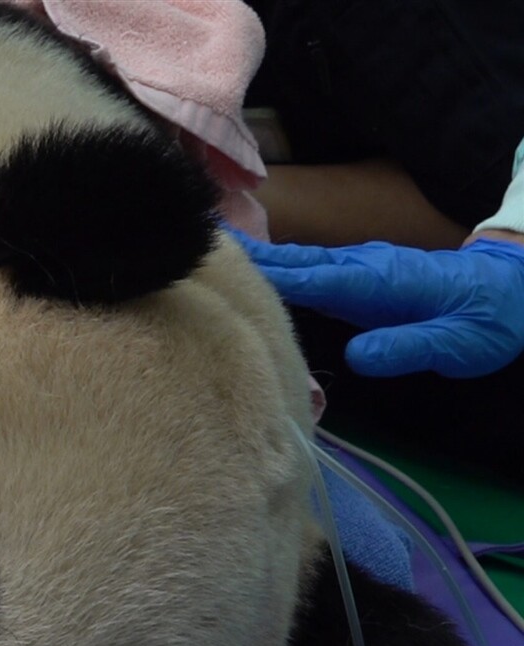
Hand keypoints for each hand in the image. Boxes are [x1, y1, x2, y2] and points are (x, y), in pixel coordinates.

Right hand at [230, 230, 523, 377]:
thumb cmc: (491, 319)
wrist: (519, 288)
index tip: (216, 269)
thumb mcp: (459, 343)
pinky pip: (307, 273)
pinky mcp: (358, 280)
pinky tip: (247, 277)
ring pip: (296, 262)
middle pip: (293, 261)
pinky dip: (273, 271)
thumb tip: (355, 357)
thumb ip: (408, 346)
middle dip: (243, 259)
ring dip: (252, 262)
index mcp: (378, 280)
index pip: (310, 276)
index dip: (263, 274)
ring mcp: (359, 269)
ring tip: (202, 263)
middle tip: (188, 255)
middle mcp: (361, 266)